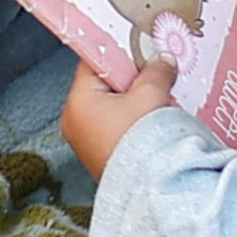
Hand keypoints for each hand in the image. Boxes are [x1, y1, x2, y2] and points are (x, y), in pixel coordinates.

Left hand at [57, 54, 177, 176]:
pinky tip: (152, 122)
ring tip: (156, 100)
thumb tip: (161, 60)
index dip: (119, 52)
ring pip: (112, 106)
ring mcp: (86, 141)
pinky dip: (133, 121)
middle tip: (154, 75)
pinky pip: (116, 127)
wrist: (151, 189)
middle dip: (131, 79)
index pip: (94, 62)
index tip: (140, 48)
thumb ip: (156, 71)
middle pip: (104, 85)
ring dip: (135, 101)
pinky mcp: (102, 155)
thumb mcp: (151, 95)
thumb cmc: (142, 144)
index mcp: (77, 102)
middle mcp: (75, 121)